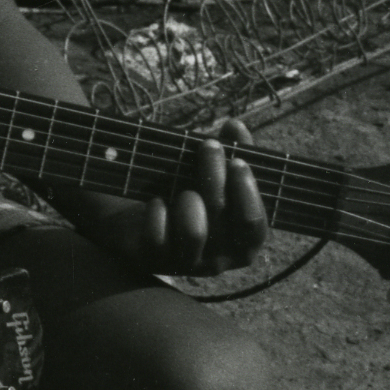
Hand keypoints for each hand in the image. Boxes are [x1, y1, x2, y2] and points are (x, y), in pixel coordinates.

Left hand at [76, 118, 267, 277]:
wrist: (135, 219)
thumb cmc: (186, 193)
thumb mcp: (211, 174)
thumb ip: (230, 152)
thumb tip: (236, 126)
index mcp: (243, 242)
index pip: (254, 224)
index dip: (248, 192)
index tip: (237, 160)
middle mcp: (220, 260)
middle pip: (223, 217)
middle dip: (215, 176)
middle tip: (207, 146)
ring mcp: (186, 263)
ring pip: (194, 232)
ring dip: (188, 199)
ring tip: (181, 185)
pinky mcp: (153, 261)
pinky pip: (157, 238)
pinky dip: (156, 214)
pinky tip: (156, 200)